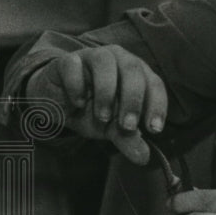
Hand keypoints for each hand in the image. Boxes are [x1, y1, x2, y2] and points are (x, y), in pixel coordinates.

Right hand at [26, 45, 167, 164]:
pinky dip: (77, 84)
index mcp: (136, 73)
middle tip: (128, 126)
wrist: (57, 103)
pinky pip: (73, 65)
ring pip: (105, 62)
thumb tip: (144, 158)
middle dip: (133, 100)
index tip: (154, 129)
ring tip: (103, 117)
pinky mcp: (67, 61)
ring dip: (106, 91)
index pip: (154, 83)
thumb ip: (128, 139)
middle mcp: (118, 59)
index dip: (157, 105)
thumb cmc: (91, 111)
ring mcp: (92, 56)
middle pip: (133, 69)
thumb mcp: (111, 128)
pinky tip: (78, 103)